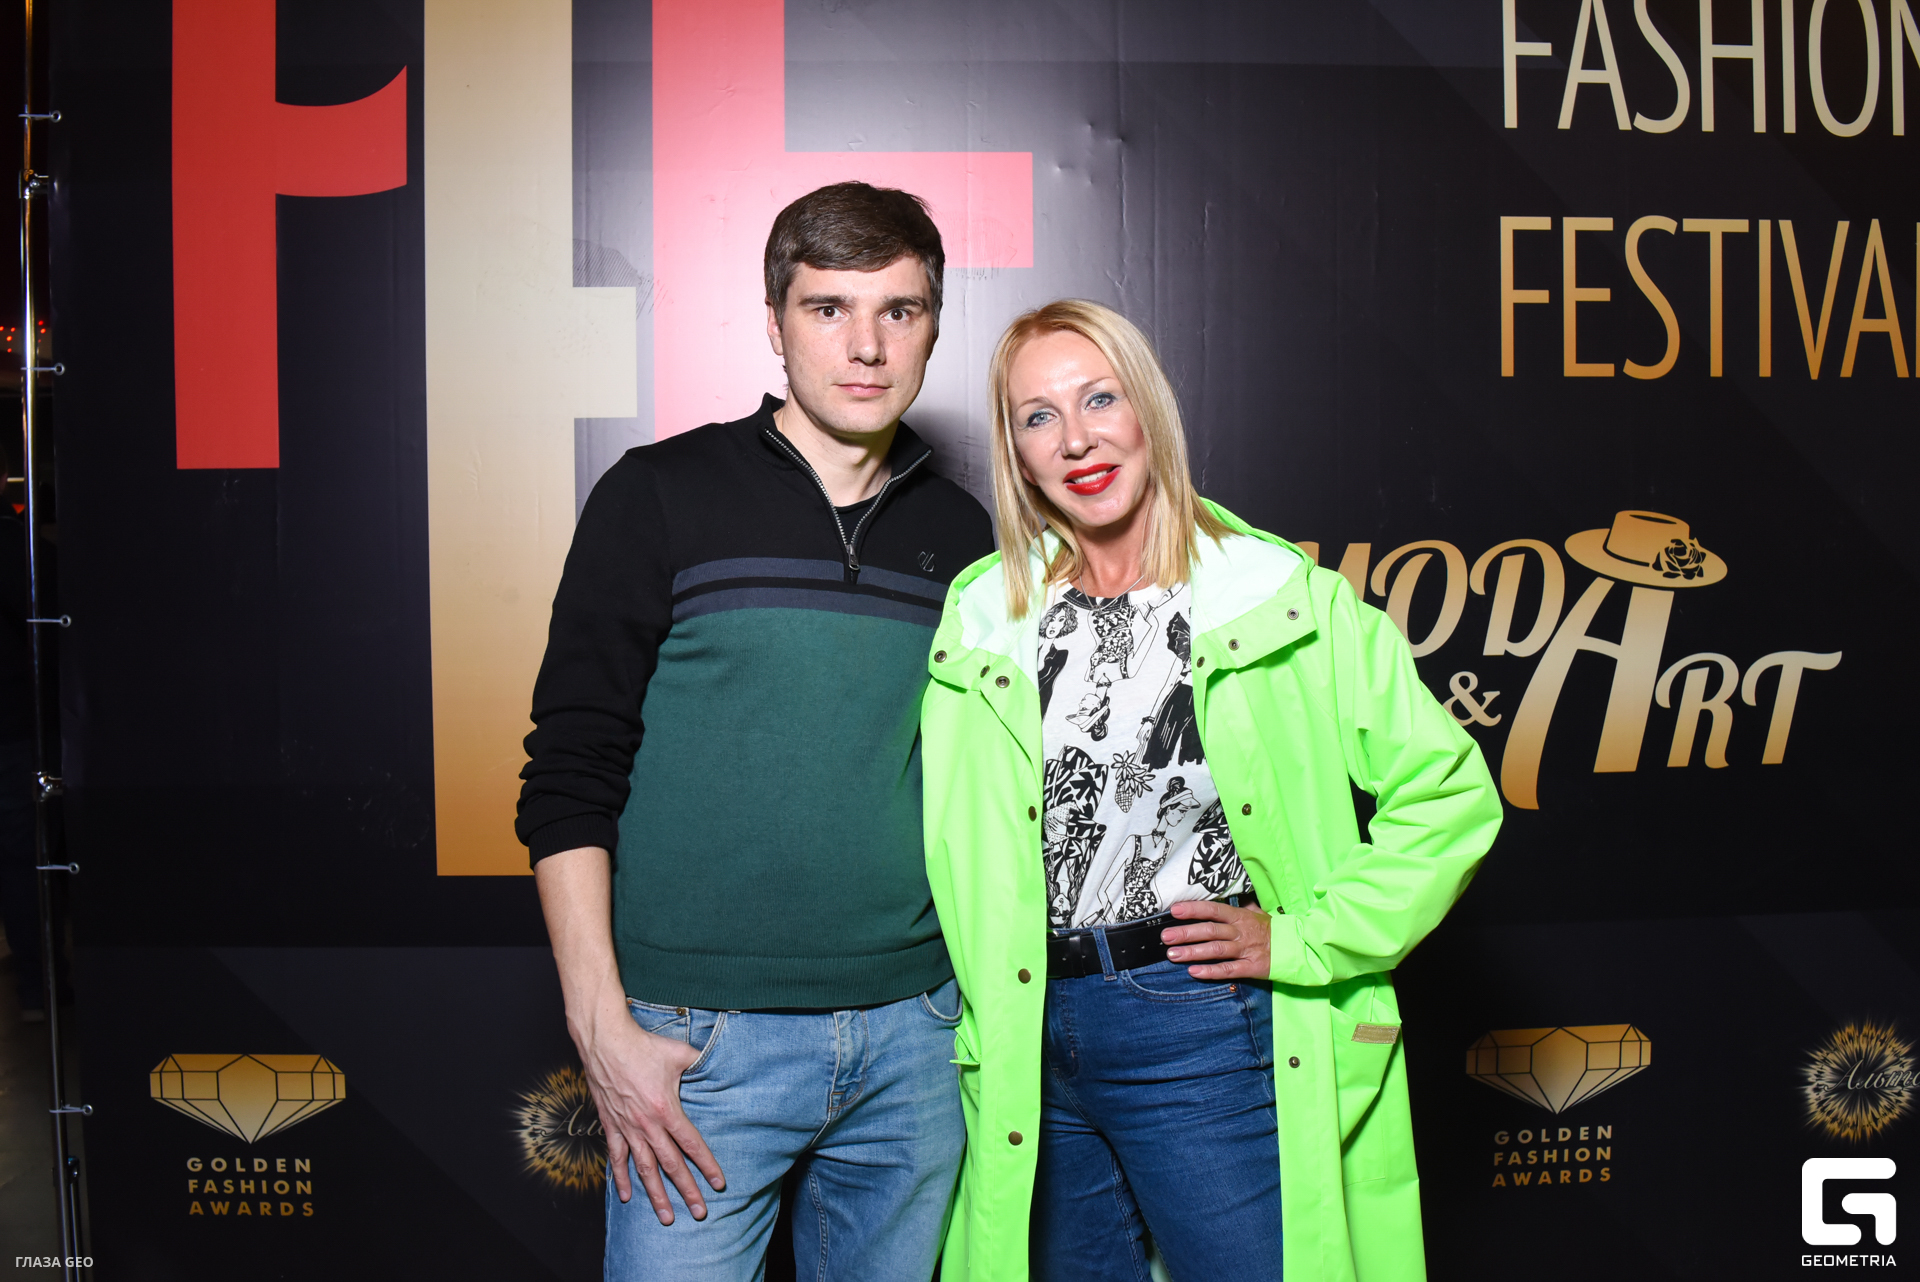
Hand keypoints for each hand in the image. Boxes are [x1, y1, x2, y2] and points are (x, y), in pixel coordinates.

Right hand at [576, 1006, 725, 1223]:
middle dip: (687, 1190)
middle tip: (699, 1212)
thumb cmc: (643, 1046)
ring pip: (644, 1169)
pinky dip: (621, 1178)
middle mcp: (647, 1125)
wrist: (605, 1042)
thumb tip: (718, 1062)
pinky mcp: (611, 1125)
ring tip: (666, 1217)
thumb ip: (701, 1062)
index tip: (718, 1183)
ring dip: (656, 1195)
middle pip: (671, 1165)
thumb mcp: (680, 1053)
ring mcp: (627, 1128)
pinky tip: (626, 1196)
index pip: (691, 1144)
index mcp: (666, 1109)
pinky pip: (617, 1158)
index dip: (706, 1165)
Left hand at [1162, 899, 1270, 980]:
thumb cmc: (1274, 930)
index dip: (1194, 909)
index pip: (1214, 910)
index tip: (1175, 910)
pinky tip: (1194, 971)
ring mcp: (1246, 950)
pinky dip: (1210, 971)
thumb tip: (1232, 895)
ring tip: (1173, 954)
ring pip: (1215, 950)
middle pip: (1210, 930)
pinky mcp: (1251, 968)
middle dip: (1186, 933)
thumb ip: (1242, 906)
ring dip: (1192, 952)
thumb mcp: (1258, 913)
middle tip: (1166, 937)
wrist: (1299, 948)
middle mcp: (1241, 932)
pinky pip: (1228, 970)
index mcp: (1241, 917)